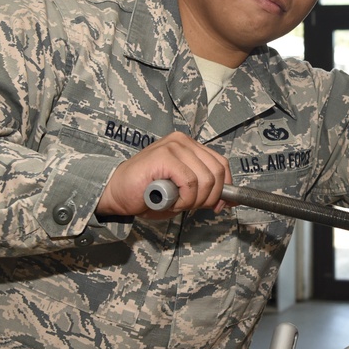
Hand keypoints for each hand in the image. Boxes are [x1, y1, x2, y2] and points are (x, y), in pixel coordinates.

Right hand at [97, 132, 230, 217]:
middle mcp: (183, 141)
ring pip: (205, 179)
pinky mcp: (164, 156)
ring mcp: (173, 146)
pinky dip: (183, 199)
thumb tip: (232, 199)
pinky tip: (168, 200)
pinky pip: (189, 183)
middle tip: (191, 207)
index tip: (218, 205)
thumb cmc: (147, 193)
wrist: (116, 193)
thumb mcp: (184, 193)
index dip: (224, 188)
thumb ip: (206, 191)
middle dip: (209, 197)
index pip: (221, 164)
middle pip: (217, 172)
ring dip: (193, 200)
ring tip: (174, 202)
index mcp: (190, 146)